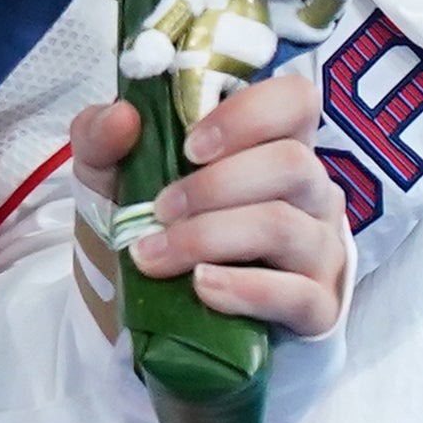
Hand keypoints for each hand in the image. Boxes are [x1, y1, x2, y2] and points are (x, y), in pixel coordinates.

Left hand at [78, 66, 354, 335]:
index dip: (248, 115)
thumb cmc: (155, 234)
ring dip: (209, 237)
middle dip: (213, 186)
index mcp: (272, 146)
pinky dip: (243, 289)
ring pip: (283, 226)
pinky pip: (297, 294)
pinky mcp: (318, 309)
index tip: (190, 146)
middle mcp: (309, 192)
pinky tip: (201, 286)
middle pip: (290, 163)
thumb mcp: (112, 181)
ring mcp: (320, 250)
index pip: (295, 100)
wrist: (156, 321)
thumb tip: (122, 114)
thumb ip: (102, 138)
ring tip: (155, 257)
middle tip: (159, 210)